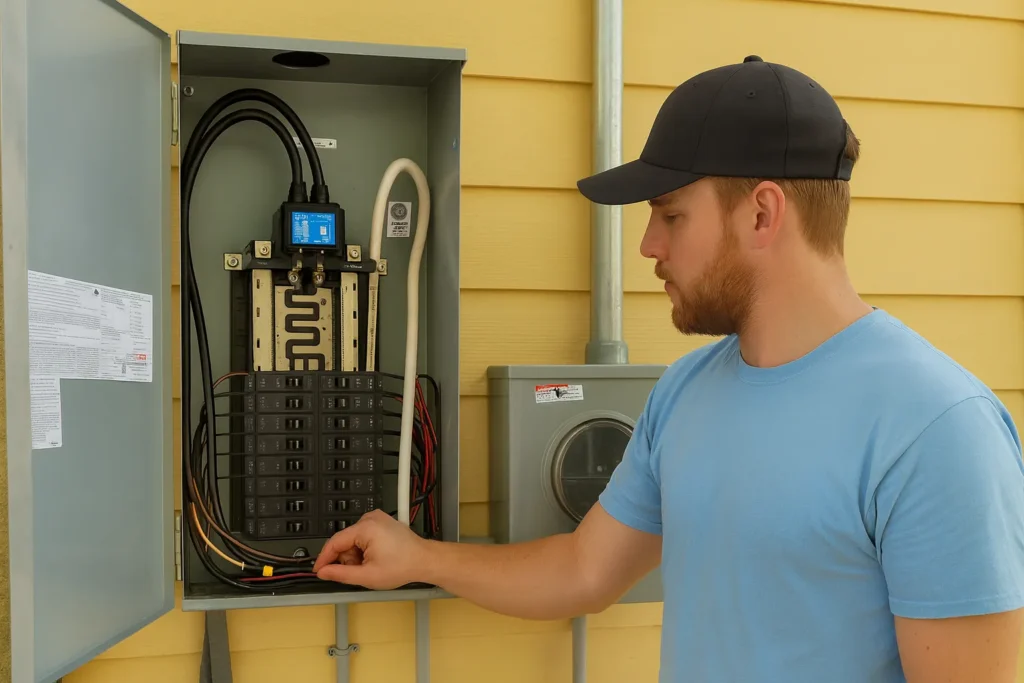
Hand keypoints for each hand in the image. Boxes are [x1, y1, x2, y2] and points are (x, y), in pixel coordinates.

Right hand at [313, 509, 429, 588]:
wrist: (423, 560)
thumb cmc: (403, 565)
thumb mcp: (367, 576)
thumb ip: (341, 574)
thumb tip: (324, 572)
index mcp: (366, 528)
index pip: (335, 542)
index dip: (324, 558)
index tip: (318, 570)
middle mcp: (370, 519)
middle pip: (344, 542)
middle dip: (346, 560)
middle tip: (358, 572)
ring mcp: (376, 519)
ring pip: (352, 541)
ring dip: (356, 556)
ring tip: (371, 566)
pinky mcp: (380, 523)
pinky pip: (362, 537)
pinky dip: (363, 550)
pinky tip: (375, 559)